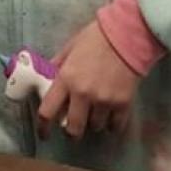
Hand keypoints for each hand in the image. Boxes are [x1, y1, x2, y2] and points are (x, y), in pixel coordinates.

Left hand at [37, 20, 138, 140]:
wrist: (126, 36)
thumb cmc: (94, 39)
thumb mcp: (68, 49)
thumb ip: (57, 66)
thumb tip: (47, 78)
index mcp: (65, 79)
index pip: (48, 111)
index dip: (43, 127)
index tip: (44, 134)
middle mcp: (83, 94)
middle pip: (74, 128)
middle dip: (71, 132)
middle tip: (72, 129)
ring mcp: (105, 101)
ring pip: (96, 126)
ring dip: (93, 123)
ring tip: (95, 113)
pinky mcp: (124, 104)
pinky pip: (116, 125)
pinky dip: (112, 124)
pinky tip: (111, 117)